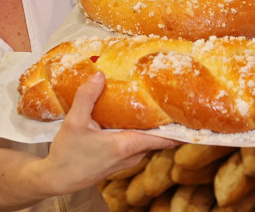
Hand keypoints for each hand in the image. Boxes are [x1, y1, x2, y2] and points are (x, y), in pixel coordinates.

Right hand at [42, 71, 180, 193]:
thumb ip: (87, 97)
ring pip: (146, 138)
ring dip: (149, 123)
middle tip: (171, 97)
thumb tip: (100, 75)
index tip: (196, 117)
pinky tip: (130, 116)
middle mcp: (132, 154)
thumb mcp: (74, 122)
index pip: (165, 138)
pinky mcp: (120, 160)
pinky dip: (138, 130)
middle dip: (165, 118)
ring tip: (152, 102)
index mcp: (126, 145)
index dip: (182, 129)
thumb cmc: (67, 155)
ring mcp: (127, 159)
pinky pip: (136, 142)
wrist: (57, 178)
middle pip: (158, 135)